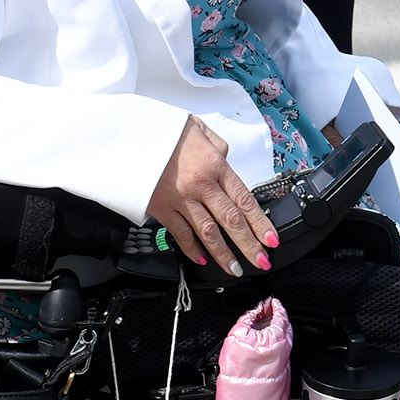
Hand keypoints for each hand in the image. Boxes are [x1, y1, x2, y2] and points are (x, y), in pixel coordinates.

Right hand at [147, 116, 275, 273]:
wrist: (129, 134)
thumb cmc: (164, 130)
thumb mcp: (199, 129)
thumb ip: (219, 148)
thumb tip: (227, 160)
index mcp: (215, 166)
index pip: (245, 200)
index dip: (260, 223)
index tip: (270, 239)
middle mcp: (201, 185)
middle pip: (231, 221)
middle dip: (249, 245)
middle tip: (261, 261)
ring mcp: (181, 199)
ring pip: (208, 233)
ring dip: (223, 254)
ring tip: (234, 269)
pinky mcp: (161, 208)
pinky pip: (180, 234)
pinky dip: (192, 249)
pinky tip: (202, 259)